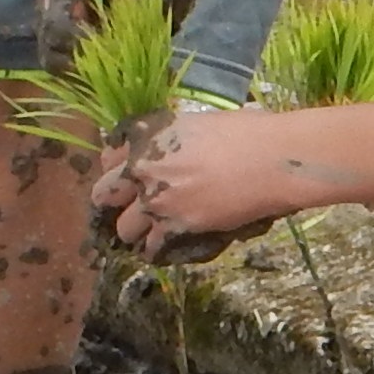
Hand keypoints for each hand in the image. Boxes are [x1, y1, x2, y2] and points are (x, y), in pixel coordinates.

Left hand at [92, 112, 311, 259]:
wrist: (270, 158)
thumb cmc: (244, 131)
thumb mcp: (193, 123)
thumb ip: (167, 138)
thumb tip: (163, 150)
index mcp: (144, 138)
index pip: (107, 158)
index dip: (116, 169)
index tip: (126, 177)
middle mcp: (141, 169)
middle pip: (103, 195)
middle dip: (114, 202)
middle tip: (130, 207)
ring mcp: (156, 201)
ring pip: (124, 228)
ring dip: (135, 229)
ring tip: (150, 230)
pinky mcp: (176, 228)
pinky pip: (151, 248)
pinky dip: (156, 250)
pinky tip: (165, 246)